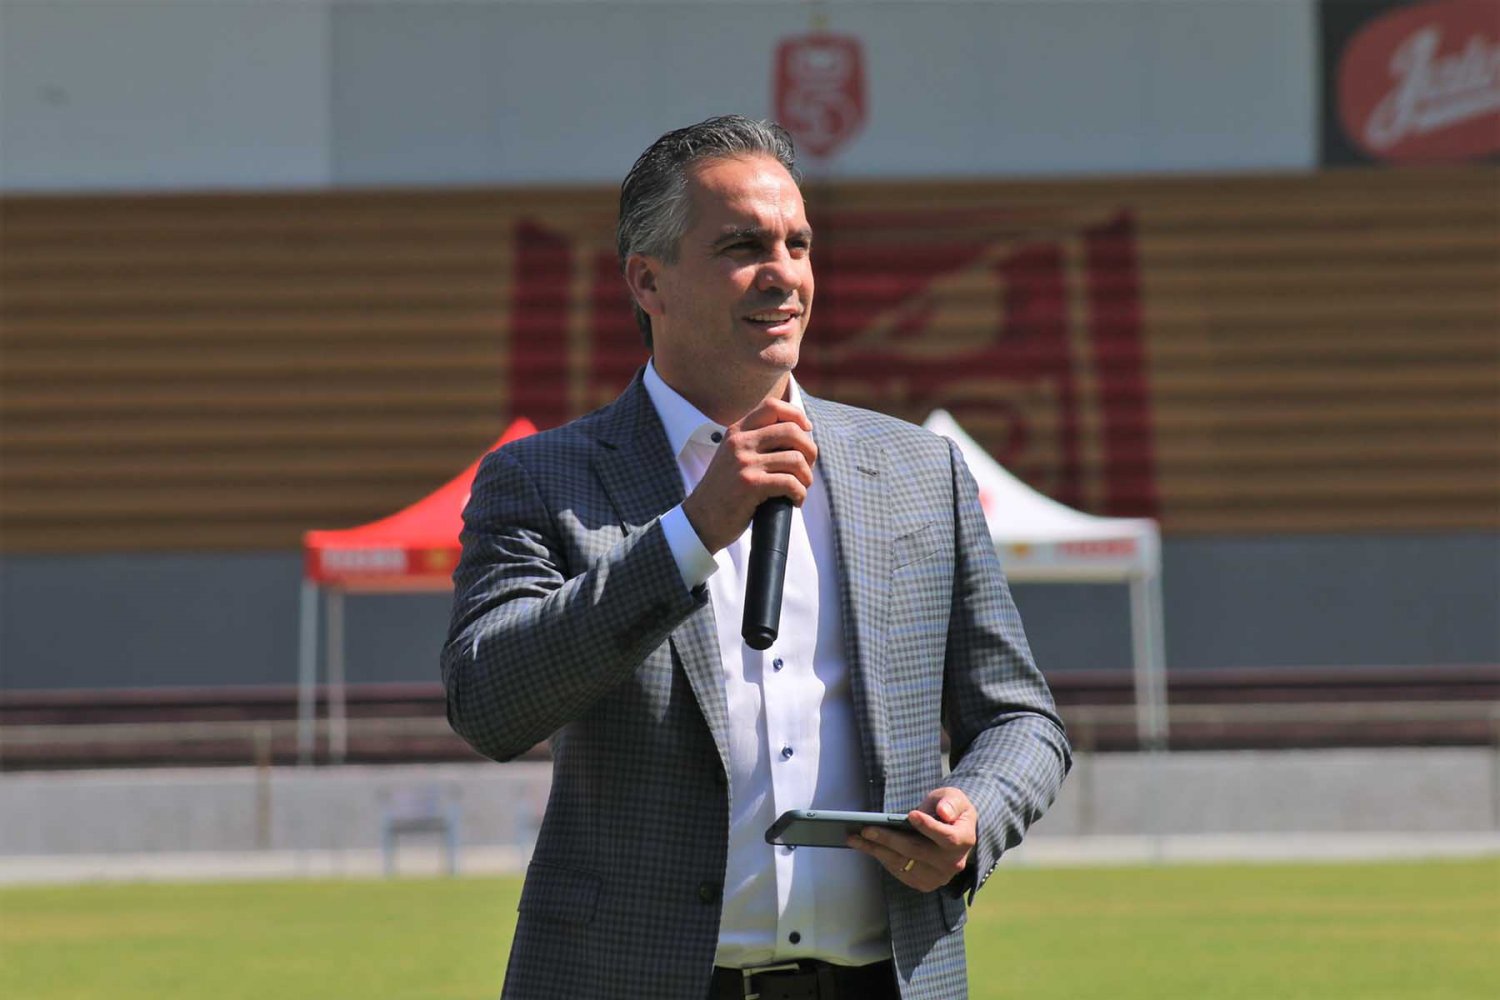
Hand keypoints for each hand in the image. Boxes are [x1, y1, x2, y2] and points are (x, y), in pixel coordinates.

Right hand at [681, 396, 816, 552]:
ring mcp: (744, 463)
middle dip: (810, 450)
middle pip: (792, 431)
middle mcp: (740, 442)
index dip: (797, 415)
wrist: (700, 519)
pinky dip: (800, 493)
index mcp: (736, 431)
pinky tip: (795, 501)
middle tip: (807, 468)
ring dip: (806, 477)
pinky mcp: (750, 485)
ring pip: (796, 459)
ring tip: (801, 488)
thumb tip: (798, 436)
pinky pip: (790, 483)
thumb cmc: (724, 491)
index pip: (772, 407)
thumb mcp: (733, 456)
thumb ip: (755, 442)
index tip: (806, 431)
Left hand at [847, 787, 975, 892]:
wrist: (952, 831)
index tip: (911, 815)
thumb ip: (950, 803)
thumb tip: (943, 813)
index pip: (947, 837)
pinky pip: (899, 872)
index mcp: (965, 839)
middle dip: (888, 839)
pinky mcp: (924, 883)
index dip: (929, 827)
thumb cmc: (950, 809)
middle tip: (865, 828)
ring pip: (903, 864)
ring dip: (876, 850)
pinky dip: (881, 858)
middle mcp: (953, 863)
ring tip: (855, 838)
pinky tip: (866, 846)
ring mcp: (938, 876)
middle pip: (917, 851)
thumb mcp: (954, 798)